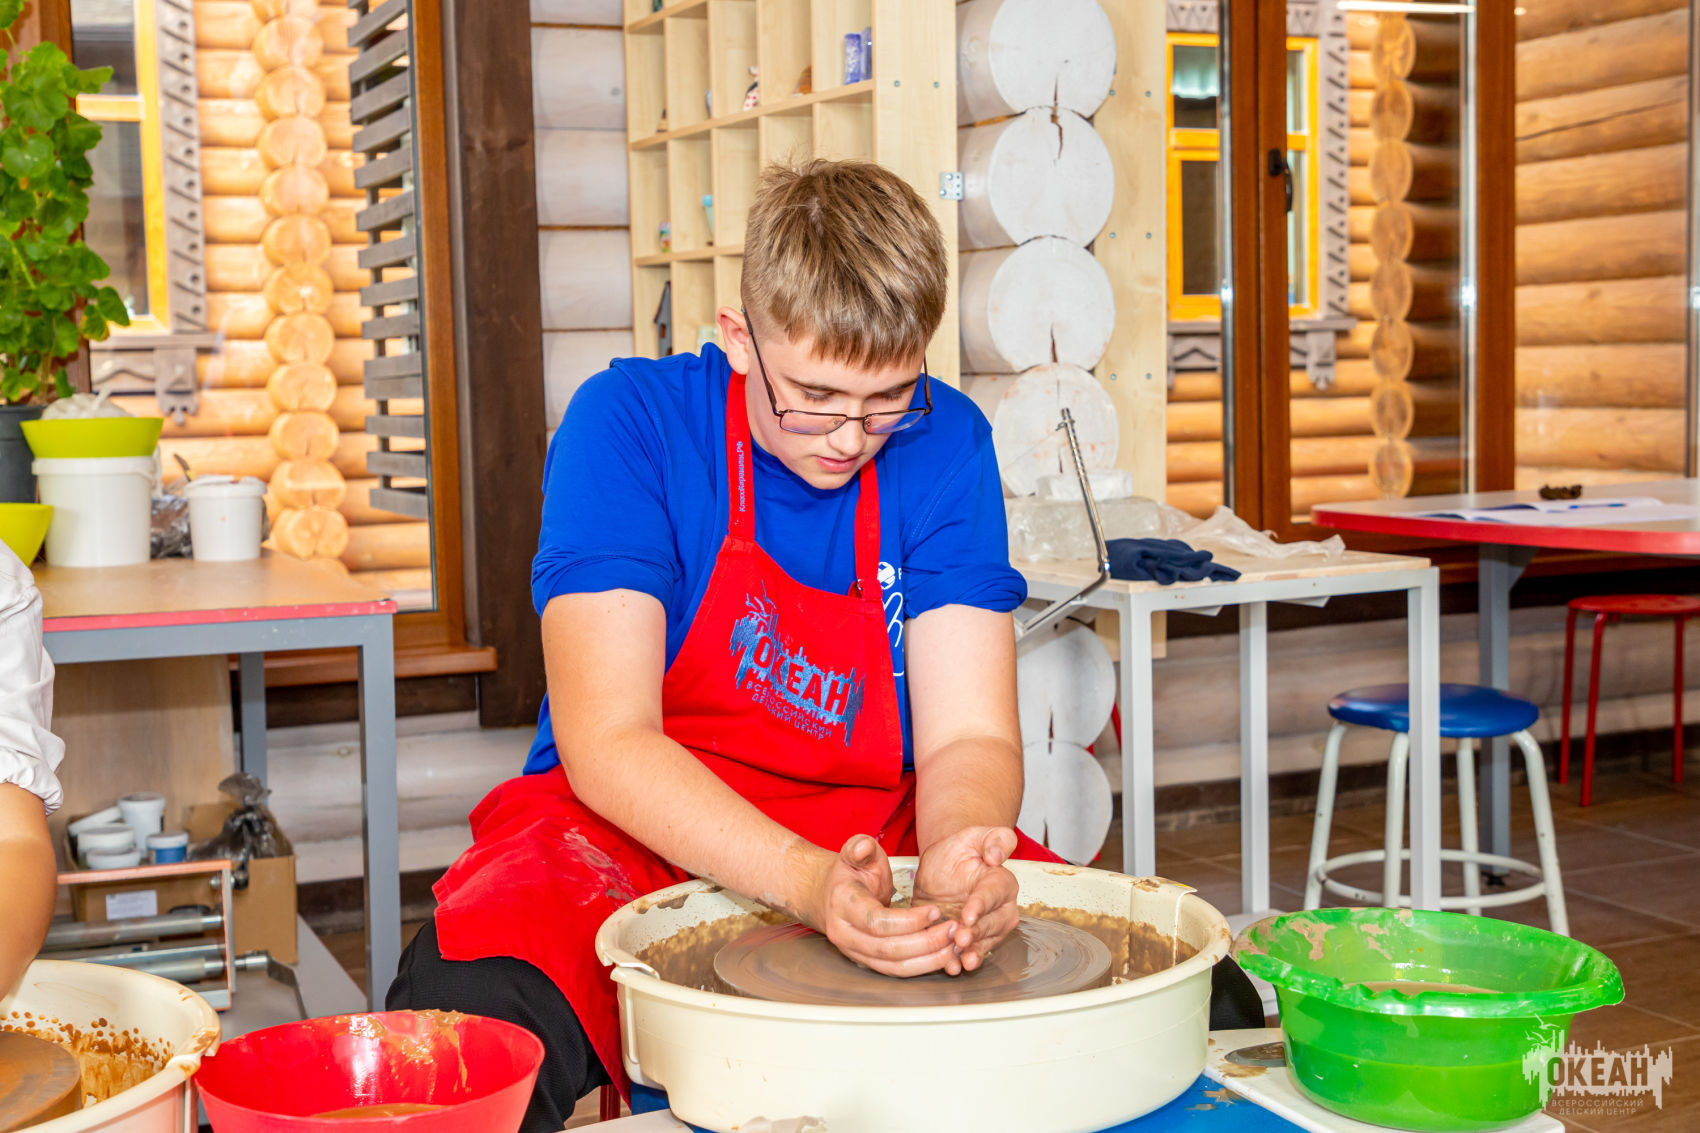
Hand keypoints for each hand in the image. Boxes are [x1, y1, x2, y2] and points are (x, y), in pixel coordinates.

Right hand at [803, 835, 960, 976]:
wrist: (826, 896)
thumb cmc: (848, 874)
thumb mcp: (854, 853)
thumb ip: (860, 847)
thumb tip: (865, 846)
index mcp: (843, 904)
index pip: (878, 922)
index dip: (910, 921)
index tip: (935, 911)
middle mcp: (845, 934)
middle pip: (889, 949)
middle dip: (926, 943)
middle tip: (953, 930)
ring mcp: (854, 952)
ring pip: (894, 966)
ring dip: (928, 960)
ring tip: (954, 946)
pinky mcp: (867, 962)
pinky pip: (896, 971)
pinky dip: (922, 966)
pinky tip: (943, 956)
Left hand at [914, 826, 1018, 972]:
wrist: (941, 870)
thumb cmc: (959, 851)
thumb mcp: (972, 836)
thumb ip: (993, 839)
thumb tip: (997, 855)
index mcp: (1002, 882)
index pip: (994, 894)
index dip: (981, 905)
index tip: (968, 915)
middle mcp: (999, 909)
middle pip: (992, 924)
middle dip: (977, 933)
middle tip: (960, 939)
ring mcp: (985, 928)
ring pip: (984, 944)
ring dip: (972, 953)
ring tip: (958, 961)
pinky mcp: (969, 941)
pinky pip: (969, 954)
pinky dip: (959, 962)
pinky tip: (951, 967)